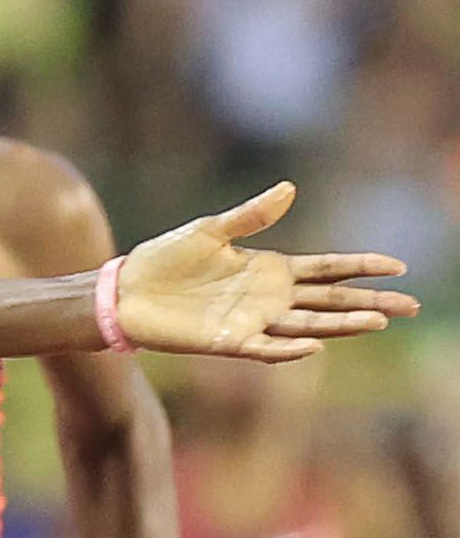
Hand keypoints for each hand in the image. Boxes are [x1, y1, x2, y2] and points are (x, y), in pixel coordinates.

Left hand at [117, 182, 416, 362]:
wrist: (126, 291)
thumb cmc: (166, 260)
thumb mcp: (210, 230)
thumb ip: (251, 215)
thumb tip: (290, 189)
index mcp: (269, 270)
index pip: (327, 269)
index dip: (360, 267)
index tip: (397, 266)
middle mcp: (269, 299)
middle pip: (330, 301)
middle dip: (370, 302)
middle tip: (411, 306)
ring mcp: (253, 321)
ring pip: (309, 325)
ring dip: (342, 325)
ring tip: (379, 322)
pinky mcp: (229, 341)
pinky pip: (267, 348)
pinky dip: (290, 349)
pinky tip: (315, 345)